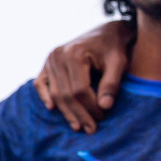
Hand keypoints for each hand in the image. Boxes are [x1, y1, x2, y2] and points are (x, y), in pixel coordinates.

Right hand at [34, 20, 133, 134]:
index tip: (102, 117)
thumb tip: (105, 107)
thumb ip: (112, 83)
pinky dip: (45, 97)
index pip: (79, 89)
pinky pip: (41, 84)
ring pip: (55, 94)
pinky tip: (53, 109)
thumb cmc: (114, 48)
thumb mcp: (118, 62)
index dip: (90, 107)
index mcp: (74, 54)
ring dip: (66, 112)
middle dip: (79, 114)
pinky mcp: (46, 64)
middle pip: (65, 94)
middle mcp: (58, 56)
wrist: (105, 32)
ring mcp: (49, 60)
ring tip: (78, 126)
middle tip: (91, 128)